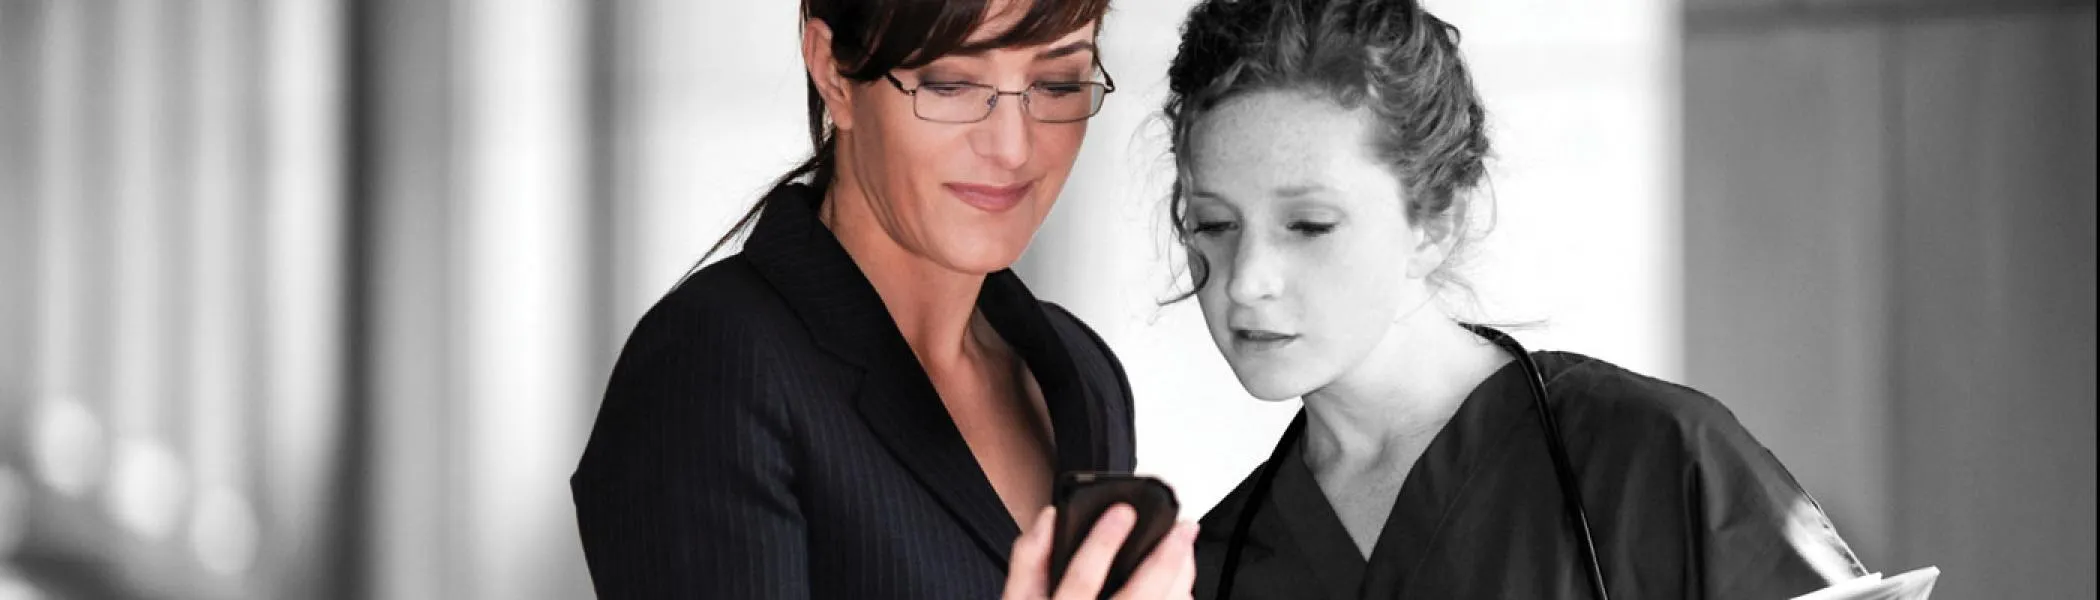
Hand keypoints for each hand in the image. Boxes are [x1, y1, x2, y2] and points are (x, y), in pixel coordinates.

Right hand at [1001, 504, 1199, 599]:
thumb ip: (1030, 561)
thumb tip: (1051, 518)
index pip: (1079, 582)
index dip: (1101, 545)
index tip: (1122, 512)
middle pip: (1135, 599)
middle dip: (1164, 560)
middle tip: (1182, 529)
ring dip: (1180, 582)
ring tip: (1187, 551)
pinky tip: (1181, 589)